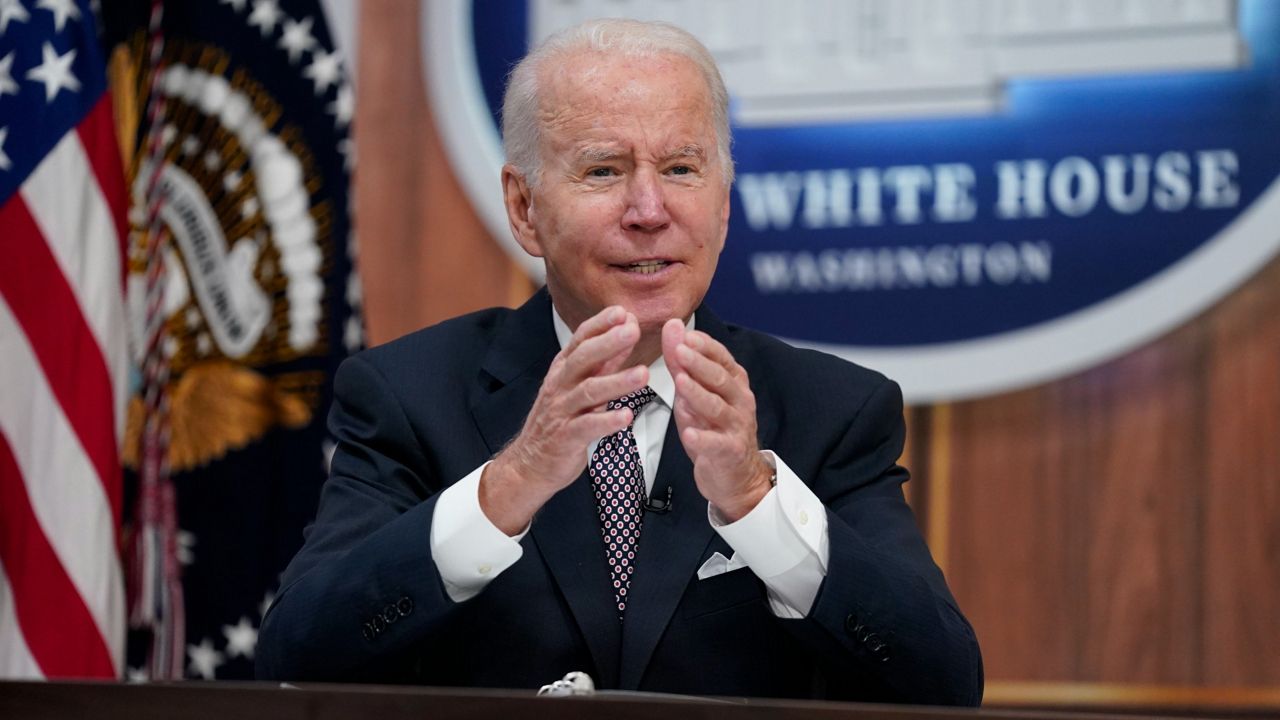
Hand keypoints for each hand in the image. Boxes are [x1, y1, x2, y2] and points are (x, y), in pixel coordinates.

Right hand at [480, 306, 649, 533]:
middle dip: (608, 343)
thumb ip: (603, 363)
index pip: (580, 339)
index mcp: (563, 370)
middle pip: (583, 359)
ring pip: (588, 392)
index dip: (600, 324)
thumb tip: (625, 334)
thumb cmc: (560, 420)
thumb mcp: (580, 386)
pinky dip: (607, 422)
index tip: (624, 312)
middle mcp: (560, 386)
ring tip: (643, 374)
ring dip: (616, 382)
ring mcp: (561, 412)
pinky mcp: (566, 438)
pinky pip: (587, 427)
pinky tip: (627, 417)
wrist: (530, 463)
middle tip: (633, 331)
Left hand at [662, 320, 773, 521]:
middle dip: (699, 363)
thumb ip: (682, 362)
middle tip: (680, 350)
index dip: (704, 345)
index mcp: (733, 382)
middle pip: (720, 378)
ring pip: (718, 407)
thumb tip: (672, 327)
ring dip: (699, 394)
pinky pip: (716, 443)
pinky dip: (702, 438)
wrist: (736, 474)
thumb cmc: (713, 428)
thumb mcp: (694, 393)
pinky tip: (689, 434)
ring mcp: (737, 426)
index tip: (685, 334)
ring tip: (681, 382)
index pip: (721, 357)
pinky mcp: (730, 451)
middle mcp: (739, 400)